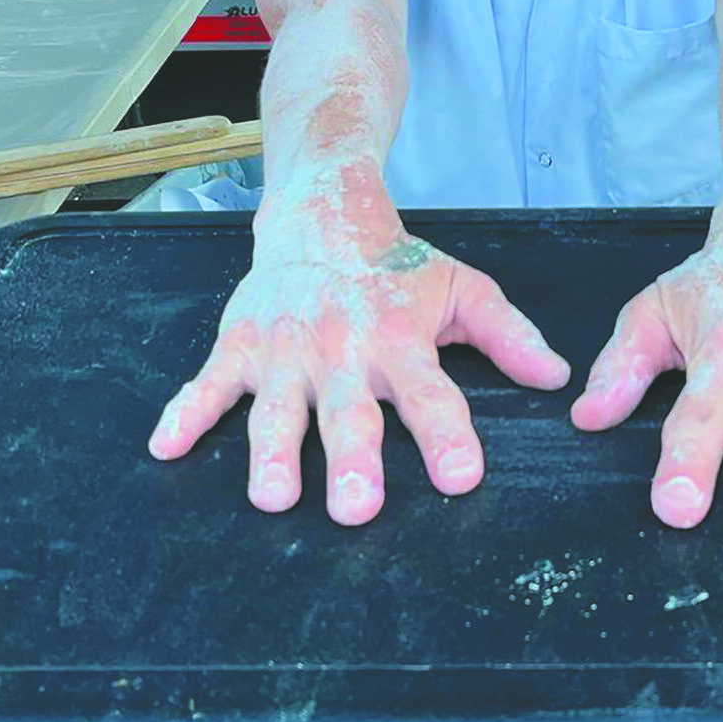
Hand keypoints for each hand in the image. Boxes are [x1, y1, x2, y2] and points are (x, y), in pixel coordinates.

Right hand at [150, 205, 570, 522]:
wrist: (322, 212)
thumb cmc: (395, 266)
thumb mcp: (461, 289)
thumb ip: (507, 335)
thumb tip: (557, 378)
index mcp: (400, 342)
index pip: (431, 396)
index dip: (446, 436)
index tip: (460, 477)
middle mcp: (342, 351)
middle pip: (348, 415)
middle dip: (352, 462)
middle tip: (357, 509)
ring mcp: (285, 351)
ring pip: (276, 411)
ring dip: (272, 454)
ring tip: (272, 498)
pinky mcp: (239, 347)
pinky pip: (205, 386)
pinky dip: (184, 415)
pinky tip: (165, 448)